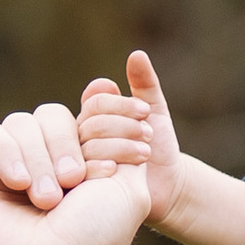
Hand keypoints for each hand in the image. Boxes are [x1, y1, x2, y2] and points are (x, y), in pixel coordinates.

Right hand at [0, 110, 148, 244]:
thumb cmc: (89, 240)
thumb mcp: (127, 190)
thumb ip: (122, 142)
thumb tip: (105, 87)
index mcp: (80, 165)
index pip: (88, 117)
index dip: (109, 116)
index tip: (143, 119)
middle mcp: (43, 162)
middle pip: (54, 115)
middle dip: (68, 144)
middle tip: (74, 183)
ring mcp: (8, 164)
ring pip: (23, 122)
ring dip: (39, 158)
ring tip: (46, 200)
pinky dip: (7, 153)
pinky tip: (18, 184)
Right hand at [81, 50, 244, 244]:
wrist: (166, 190)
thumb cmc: (159, 150)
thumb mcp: (155, 115)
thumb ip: (145, 85)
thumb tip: (136, 54)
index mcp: (93, 117)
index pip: (96, 101)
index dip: (120, 105)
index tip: (146, 112)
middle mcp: (81, 137)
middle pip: (91, 122)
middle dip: (123, 126)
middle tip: (149, 135)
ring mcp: (78, 162)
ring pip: (87, 146)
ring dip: (119, 146)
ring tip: (145, 153)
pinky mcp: (81, 187)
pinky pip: (83, 172)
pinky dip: (101, 167)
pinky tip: (119, 170)